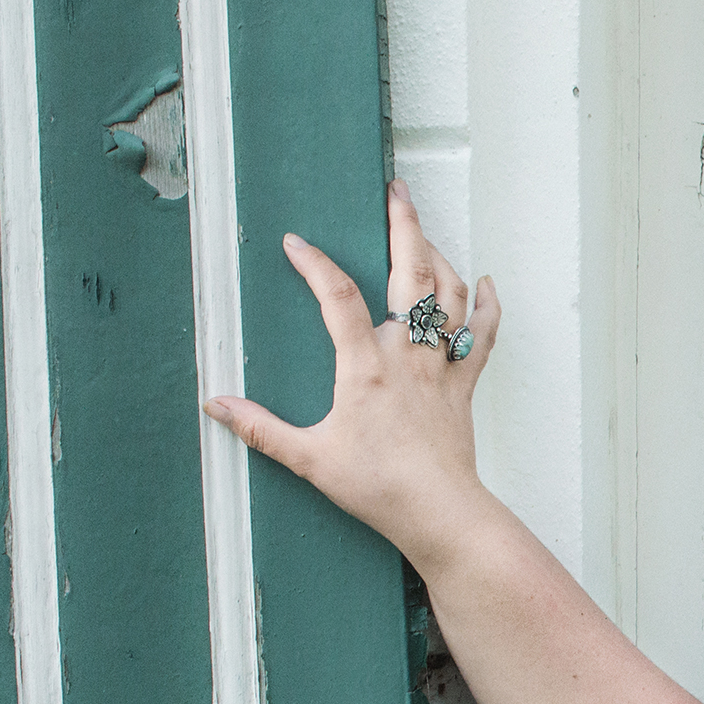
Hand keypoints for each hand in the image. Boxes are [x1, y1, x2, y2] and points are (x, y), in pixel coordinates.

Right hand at [200, 181, 502, 566]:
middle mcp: (409, 356)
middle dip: (404, 224)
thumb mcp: (309, 458)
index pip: (337, 296)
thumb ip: (260, 427)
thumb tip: (216, 405)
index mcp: (365, 366)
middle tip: (395, 190)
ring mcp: (442, 367)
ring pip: (452, 295)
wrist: (441, 513)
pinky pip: (484, 337)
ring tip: (423, 230)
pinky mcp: (465, 386)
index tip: (295, 243)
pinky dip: (488, 306)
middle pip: (414, 273)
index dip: (315, 264)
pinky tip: (485, 282)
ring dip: (440, 255)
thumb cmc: (378, 488)